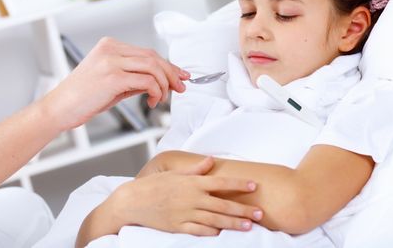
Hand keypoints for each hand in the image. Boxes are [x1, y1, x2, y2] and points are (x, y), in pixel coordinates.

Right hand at [39, 37, 188, 131]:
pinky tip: (153, 101)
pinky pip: (146, 81)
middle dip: (172, 73)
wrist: (59, 109)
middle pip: (153, 57)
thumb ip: (135, 77)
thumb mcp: (112, 82)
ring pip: (153, 67)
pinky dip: (156, 91)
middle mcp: (111, 49)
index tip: (181, 75)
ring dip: (165, 84)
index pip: (148, 52)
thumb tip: (163, 80)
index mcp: (110, 46)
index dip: (168, 65)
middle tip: (181, 87)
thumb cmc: (83, 97)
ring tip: (163, 98)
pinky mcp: (113, 77)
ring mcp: (111, 61)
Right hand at [111, 157, 262, 234]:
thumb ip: (196, 168)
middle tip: (260, 213)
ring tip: (249, 225)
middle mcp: (192, 198)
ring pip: (215, 219)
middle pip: (223, 204)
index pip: (221, 182)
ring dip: (234, 223)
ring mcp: (186, 214)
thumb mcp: (175, 173)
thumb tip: (211, 160)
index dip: (239, 184)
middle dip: (243, 209)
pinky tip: (223, 233)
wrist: (132, 202)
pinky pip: (200, 231)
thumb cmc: (154, 185)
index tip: (254, 185)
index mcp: (193, 183)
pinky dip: (212, 232)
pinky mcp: (179, 227)